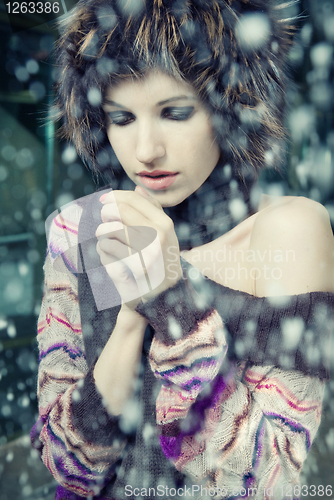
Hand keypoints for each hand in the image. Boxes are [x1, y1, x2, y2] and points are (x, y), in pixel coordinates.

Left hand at [96, 186, 181, 307]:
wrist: (165, 297)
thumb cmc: (161, 261)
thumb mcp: (164, 234)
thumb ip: (153, 210)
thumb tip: (138, 188)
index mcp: (165, 224)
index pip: (134, 199)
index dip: (114, 197)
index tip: (103, 201)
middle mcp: (158, 236)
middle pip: (119, 212)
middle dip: (106, 214)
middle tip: (102, 221)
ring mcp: (147, 252)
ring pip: (110, 232)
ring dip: (102, 235)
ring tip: (104, 240)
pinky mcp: (134, 269)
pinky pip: (107, 251)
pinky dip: (103, 252)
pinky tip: (107, 255)